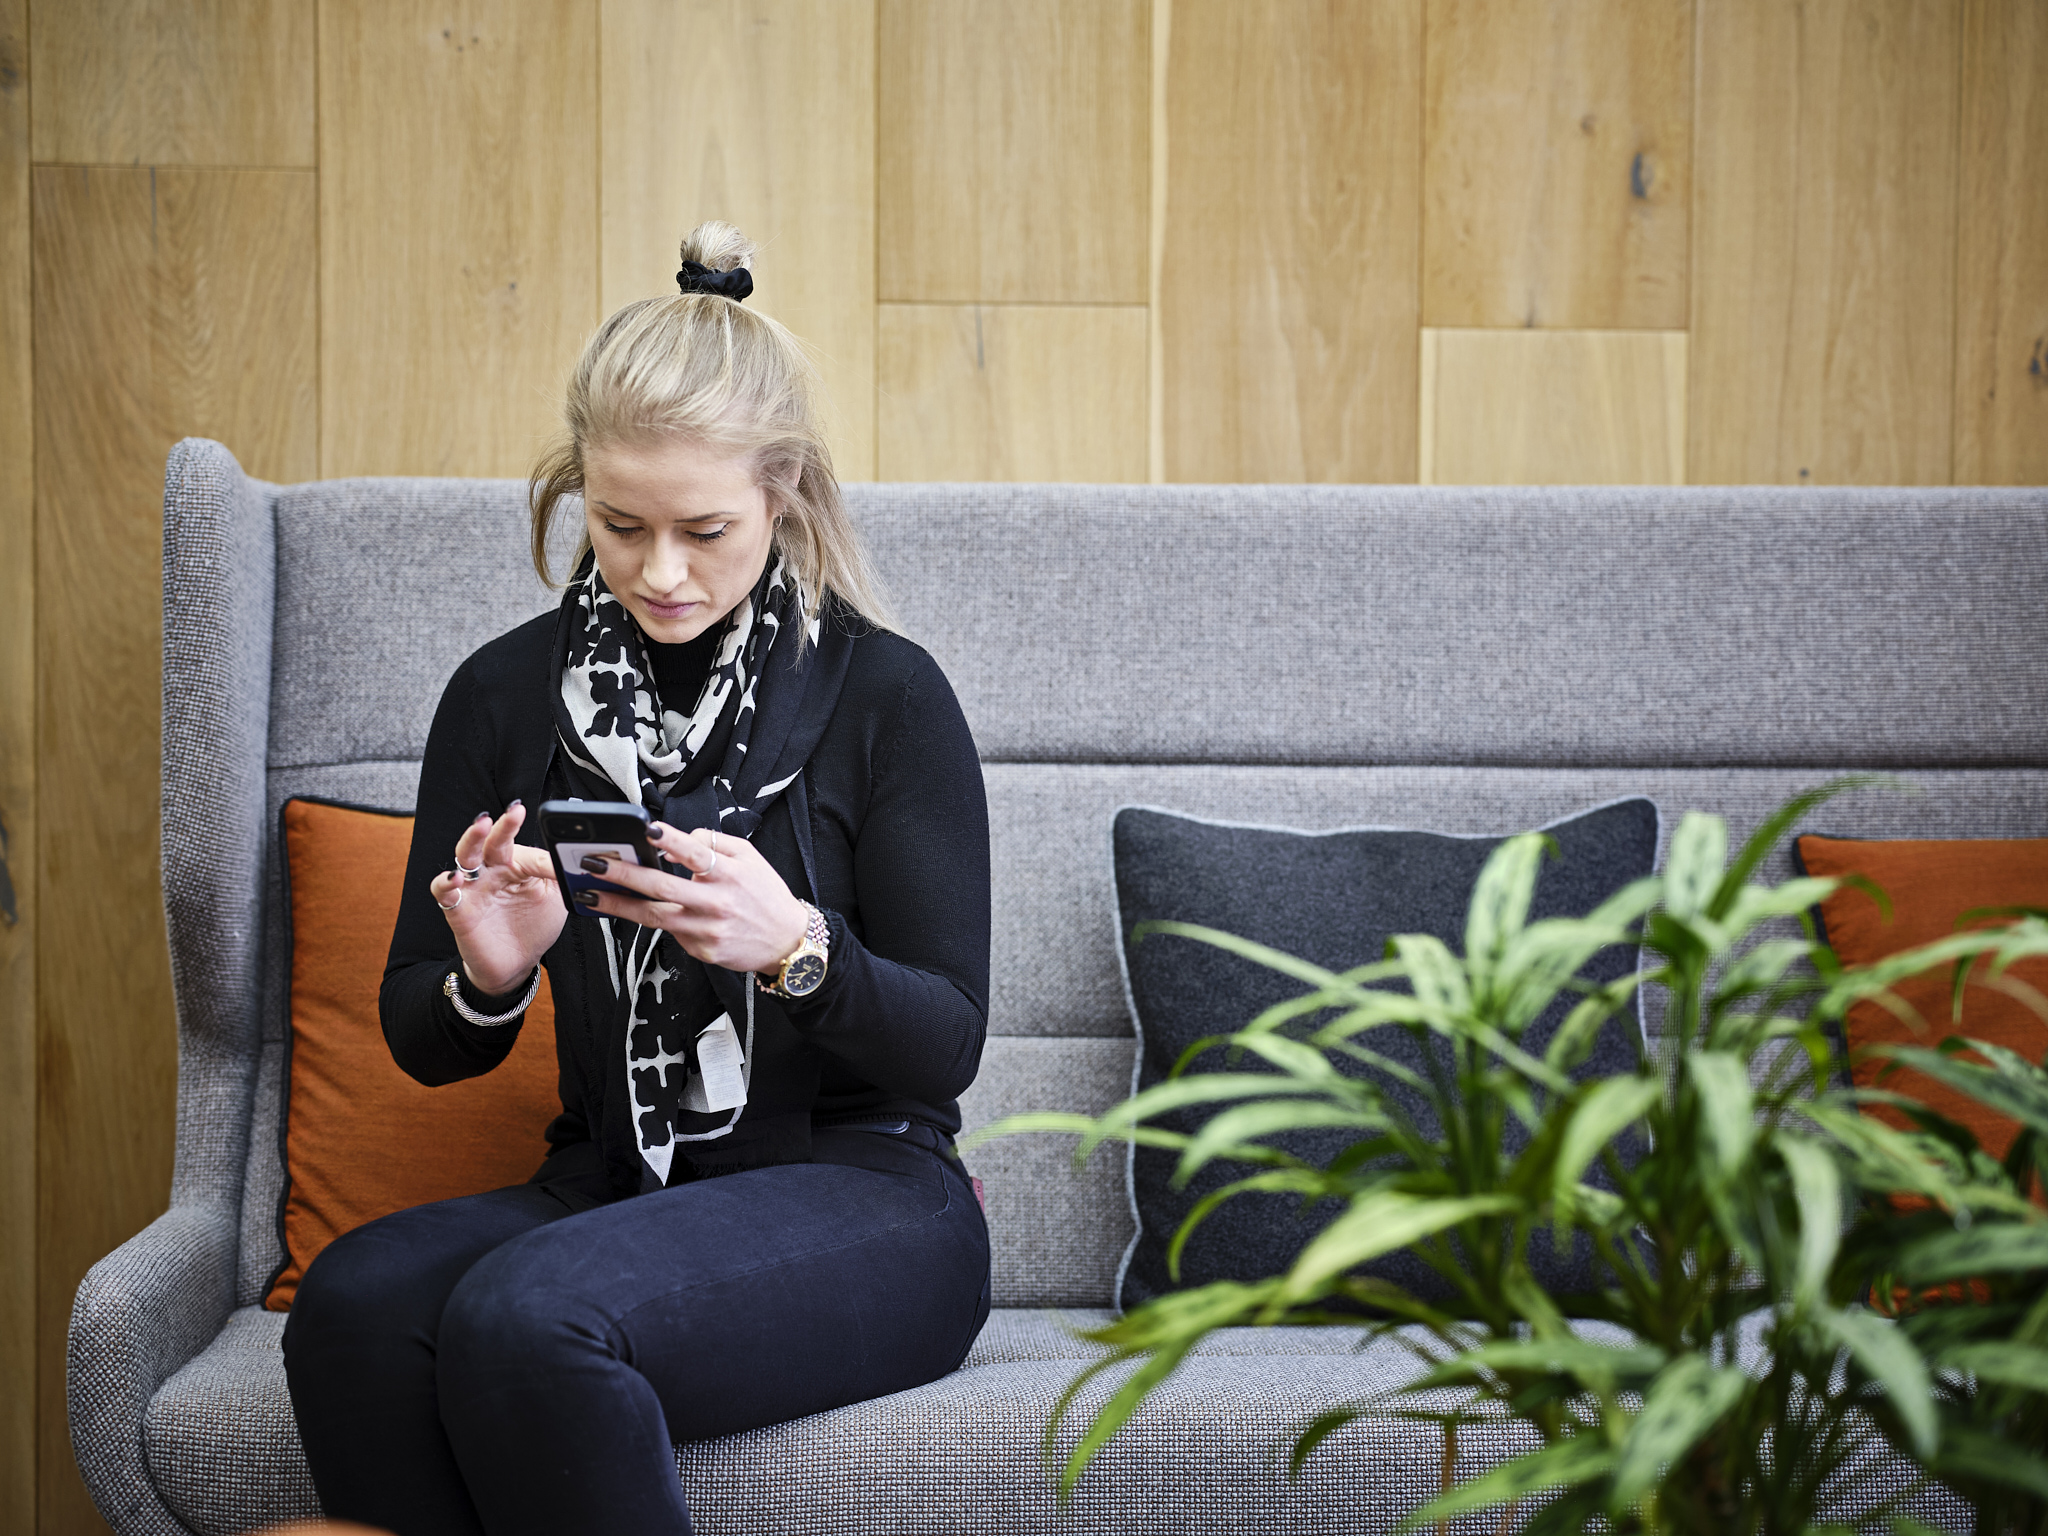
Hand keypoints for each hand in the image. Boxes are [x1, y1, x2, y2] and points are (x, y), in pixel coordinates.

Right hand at [429, 802, 566, 995]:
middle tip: (515, 811)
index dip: (545, 854)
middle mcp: (493, 871)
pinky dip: (445, 883)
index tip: (563, 852)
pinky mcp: (458, 910)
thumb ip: (563, 877)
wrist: (516, 963)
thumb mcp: (555, 898)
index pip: (528, 851)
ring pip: (465, 855)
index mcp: (518, 865)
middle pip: (492, 841)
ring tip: (481, 826)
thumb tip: (579, 861)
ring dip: (471, 839)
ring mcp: (474, 888)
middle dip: (503, 825)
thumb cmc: (534, 925)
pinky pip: (444, 892)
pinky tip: (456, 878)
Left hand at [571, 821, 808, 976]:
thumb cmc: (765, 895)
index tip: (646, 830)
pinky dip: (651, 920)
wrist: (788, 941)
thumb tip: (678, 842)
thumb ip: (715, 843)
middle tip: (593, 863)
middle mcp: (717, 902)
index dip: (671, 841)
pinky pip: (671, 932)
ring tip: (590, 893)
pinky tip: (630, 911)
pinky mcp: (702, 950)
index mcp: (730, 873)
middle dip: (623, 874)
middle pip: (663, 887)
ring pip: (654, 916)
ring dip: (618, 904)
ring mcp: (708, 929)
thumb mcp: (750, 857)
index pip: (696, 852)